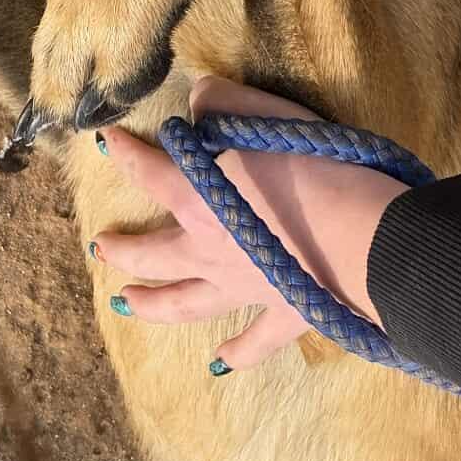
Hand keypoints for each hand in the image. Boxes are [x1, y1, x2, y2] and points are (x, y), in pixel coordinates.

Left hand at [92, 78, 404, 372]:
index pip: (150, 173)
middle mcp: (209, 251)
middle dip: (122, 251)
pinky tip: (219, 364)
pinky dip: (237, 355)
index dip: (126, 154)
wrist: (361, 236)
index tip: (105, 142)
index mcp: (198, 200)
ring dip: (152, 305)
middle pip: (152, 255)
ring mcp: (243, 289)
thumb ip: (221, 103)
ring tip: (124, 305)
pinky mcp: (284, 315)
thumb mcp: (260, 116)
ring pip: (186, 303)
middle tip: (98, 249)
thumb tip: (198, 96)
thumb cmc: (310, 168)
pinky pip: (255, 343)